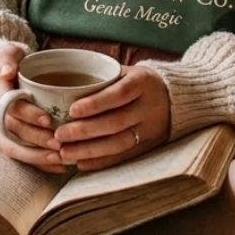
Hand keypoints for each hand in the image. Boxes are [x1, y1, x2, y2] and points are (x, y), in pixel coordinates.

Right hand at [0, 44, 67, 173]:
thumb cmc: (8, 61)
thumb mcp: (7, 52)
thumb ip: (8, 59)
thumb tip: (7, 72)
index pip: (7, 104)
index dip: (28, 114)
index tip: (49, 120)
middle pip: (10, 128)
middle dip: (36, 138)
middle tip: (60, 143)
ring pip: (10, 147)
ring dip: (36, 156)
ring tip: (60, 158)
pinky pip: (14, 154)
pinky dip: (35, 162)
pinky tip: (55, 165)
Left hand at [51, 66, 170, 171]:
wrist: (174, 98)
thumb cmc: (138, 81)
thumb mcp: (126, 71)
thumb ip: (102, 76)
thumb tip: (64, 82)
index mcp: (142, 82)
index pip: (118, 94)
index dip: (95, 103)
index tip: (72, 110)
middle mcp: (148, 107)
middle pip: (116, 123)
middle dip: (85, 131)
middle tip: (60, 135)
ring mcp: (150, 130)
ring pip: (119, 144)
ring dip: (90, 151)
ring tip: (65, 152)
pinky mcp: (148, 147)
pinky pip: (124, 157)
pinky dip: (102, 162)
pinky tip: (81, 163)